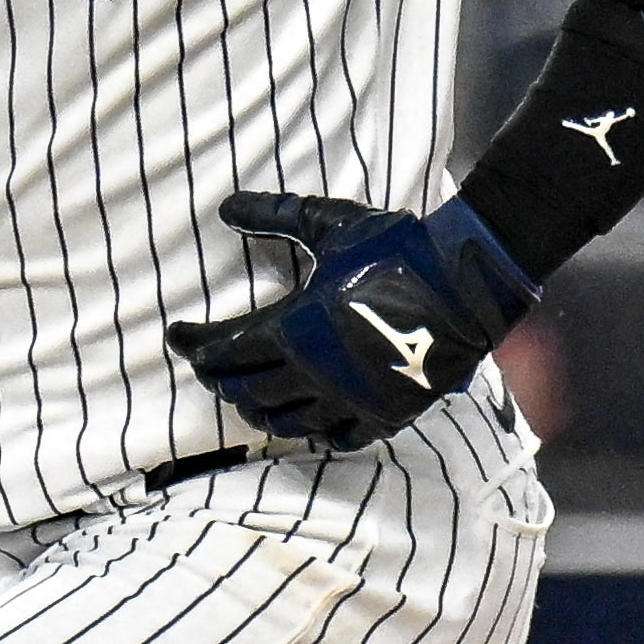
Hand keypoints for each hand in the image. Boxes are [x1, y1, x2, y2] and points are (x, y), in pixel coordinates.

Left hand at [163, 189, 533, 453]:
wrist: (467, 281)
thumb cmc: (398, 248)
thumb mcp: (332, 224)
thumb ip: (276, 216)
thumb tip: (226, 206)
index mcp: (294, 330)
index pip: (223, 350)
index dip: (193, 345)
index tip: (177, 334)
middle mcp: (314, 374)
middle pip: (245, 390)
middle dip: (218, 378)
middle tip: (207, 365)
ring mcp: (349, 400)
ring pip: (284, 421)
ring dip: (256, 409)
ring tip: (246, 395)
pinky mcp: (383, 414)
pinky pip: (336, 438)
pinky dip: (313, 432)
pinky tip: (305, 422)